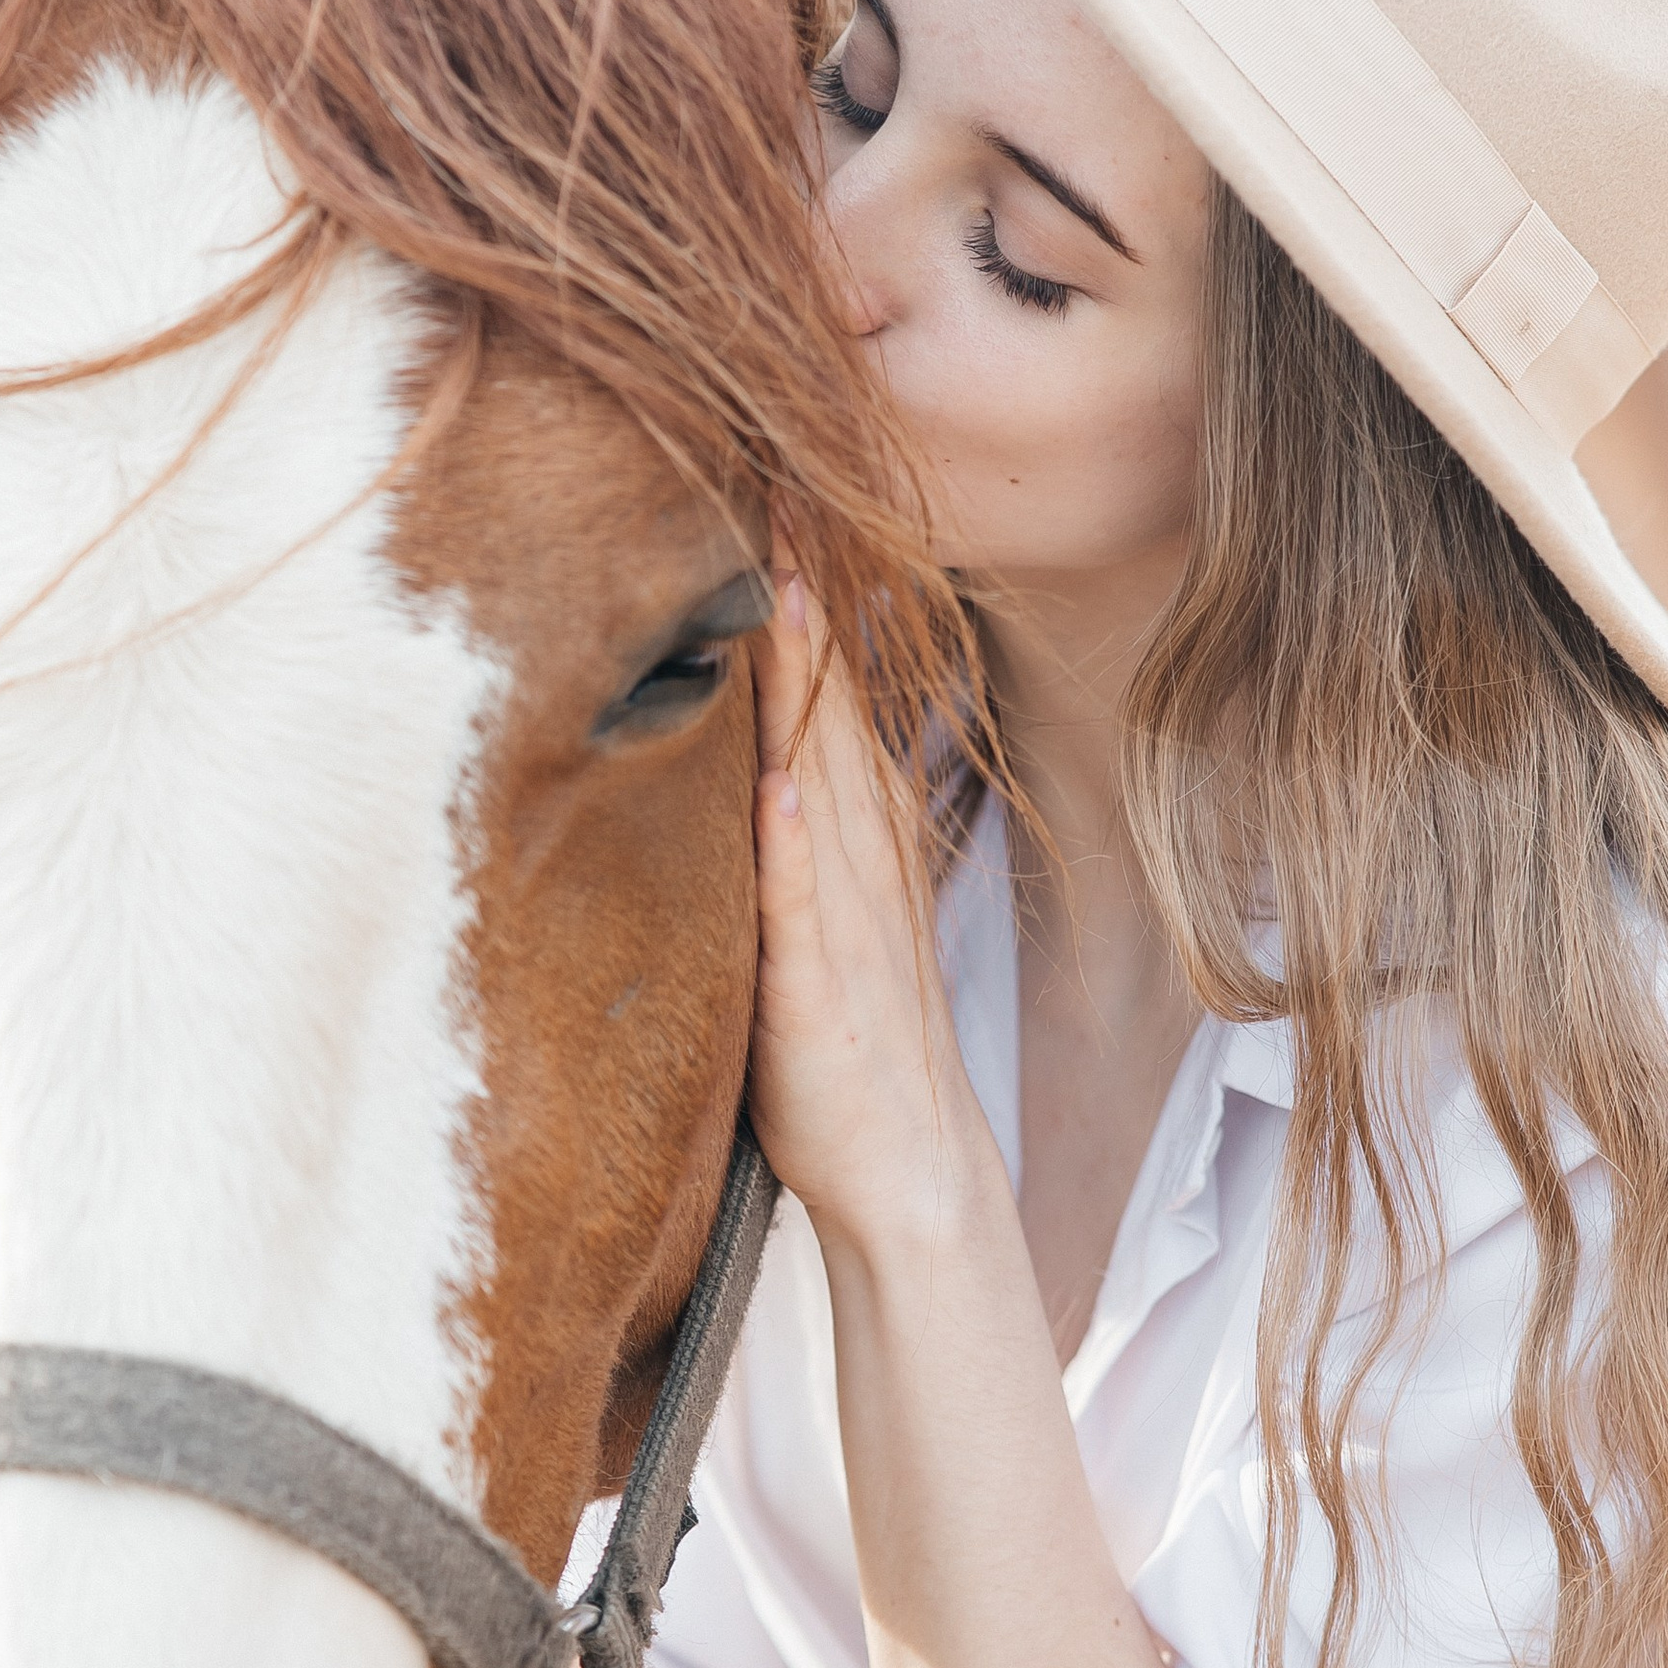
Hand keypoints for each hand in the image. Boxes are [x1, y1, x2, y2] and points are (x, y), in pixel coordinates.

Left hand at [750, 567, 996, 1257]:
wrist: (911, 1176)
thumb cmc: (847, 1051)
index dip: (809, 604)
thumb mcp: (819, 921)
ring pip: (824, 786)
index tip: (779, 502)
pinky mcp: (821, 1000)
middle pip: (833, 713)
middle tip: (778, 492)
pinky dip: (793, 851)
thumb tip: (757, 750)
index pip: (831, 701)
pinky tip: (778, 787)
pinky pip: (805, 915)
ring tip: (786, 595)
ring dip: (808, 695)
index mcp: (853, 846)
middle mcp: (857, 868)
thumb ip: (793, 836)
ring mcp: (845, 928)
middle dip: (807, 607)